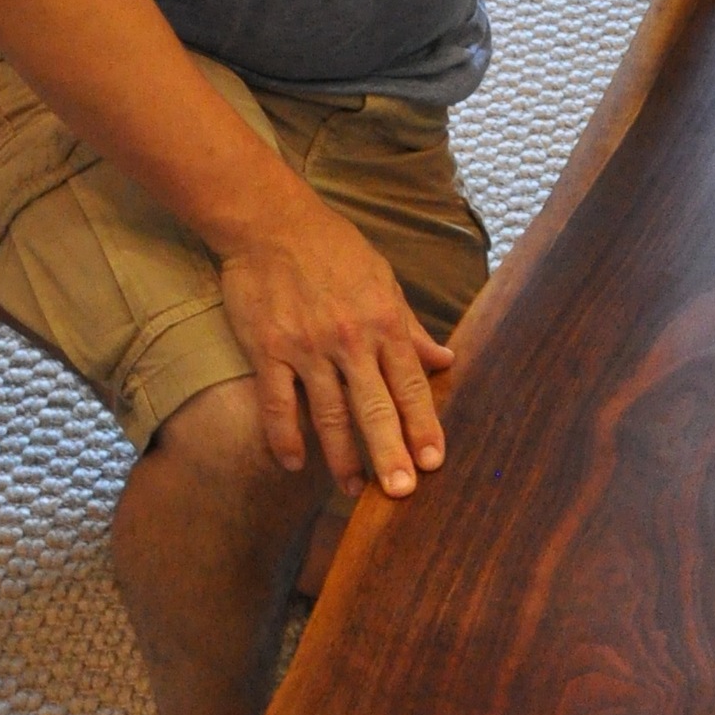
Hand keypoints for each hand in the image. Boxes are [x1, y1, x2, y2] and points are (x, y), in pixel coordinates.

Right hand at [214, 179, 455, 500]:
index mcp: (384, 323)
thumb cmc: (333, 250)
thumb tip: (446, 359)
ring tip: (351, 488)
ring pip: (327, 415)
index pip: (410, 385)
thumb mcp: (384, 281)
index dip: (423, 426)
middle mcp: (350, 340)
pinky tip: (293, 464)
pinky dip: (284, 437)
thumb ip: (412, 327)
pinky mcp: (268, 350)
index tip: (433, 462)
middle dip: (390, 453)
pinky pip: (277, 405)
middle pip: (374, 408)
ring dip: (341, 457)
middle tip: (400, 492)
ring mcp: (307, 348)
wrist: (272, 223)